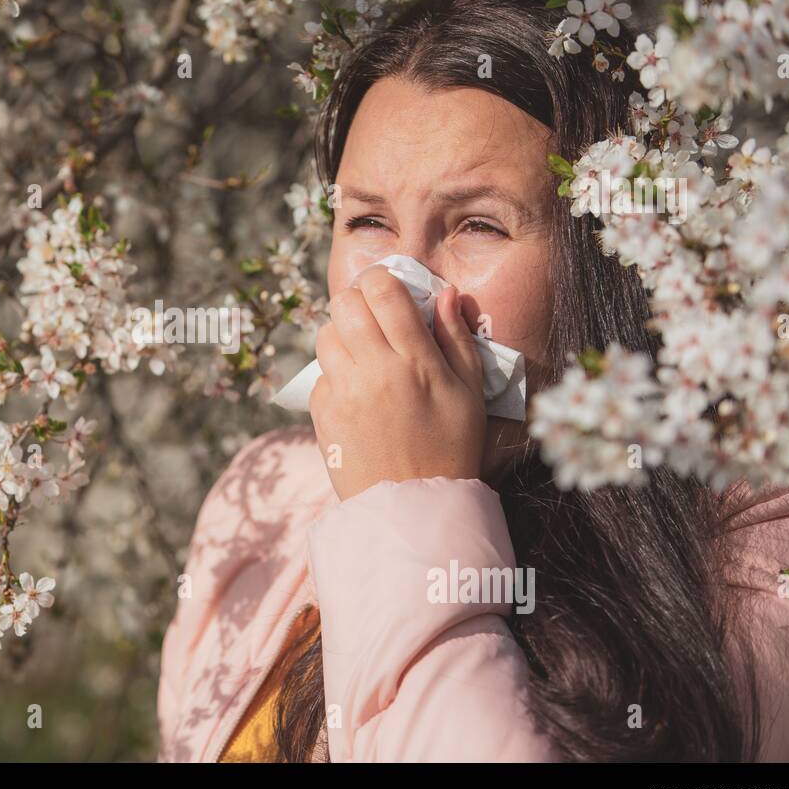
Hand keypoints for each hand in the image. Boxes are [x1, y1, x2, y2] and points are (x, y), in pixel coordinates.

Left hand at [309, 265, 486, 500]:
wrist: (413, 508)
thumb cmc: (450, 446)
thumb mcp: (469, 392)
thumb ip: (456, 338)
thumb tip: (444, 294)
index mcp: (414, 360)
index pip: (383, 291)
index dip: (382, 280)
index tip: (389, 292)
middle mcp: (373, 370)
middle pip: (345, 303)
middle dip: (358, 301)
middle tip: (373, 318)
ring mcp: (343, 391)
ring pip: (325, 335)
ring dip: (342, 335)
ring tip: (364, 355)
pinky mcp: (322, 412)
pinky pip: (320, 374)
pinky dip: (335, 374)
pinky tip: (358, 392)